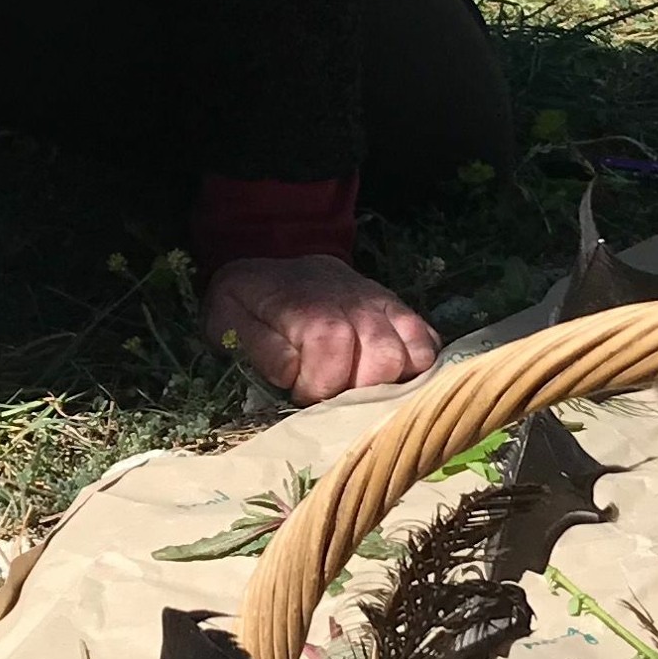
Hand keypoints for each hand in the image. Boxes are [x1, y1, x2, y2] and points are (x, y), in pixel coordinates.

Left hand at [202, 254, 438, 404]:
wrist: (277, 263)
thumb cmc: (250, 300)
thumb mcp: (228, 318)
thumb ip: (257, 346)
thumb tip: (292, 373)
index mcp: (314, 311)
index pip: (334, 360)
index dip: (319, 388)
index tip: (300, 394)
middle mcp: (358, 307)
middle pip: (384, 361)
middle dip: (358, 392)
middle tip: (332, 395)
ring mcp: (386, 309)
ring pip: (415, 355)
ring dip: (391, 383)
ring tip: (359, 389)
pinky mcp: (402, 314)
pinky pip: (429, 345)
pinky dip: (417, 367)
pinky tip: (389, 379)